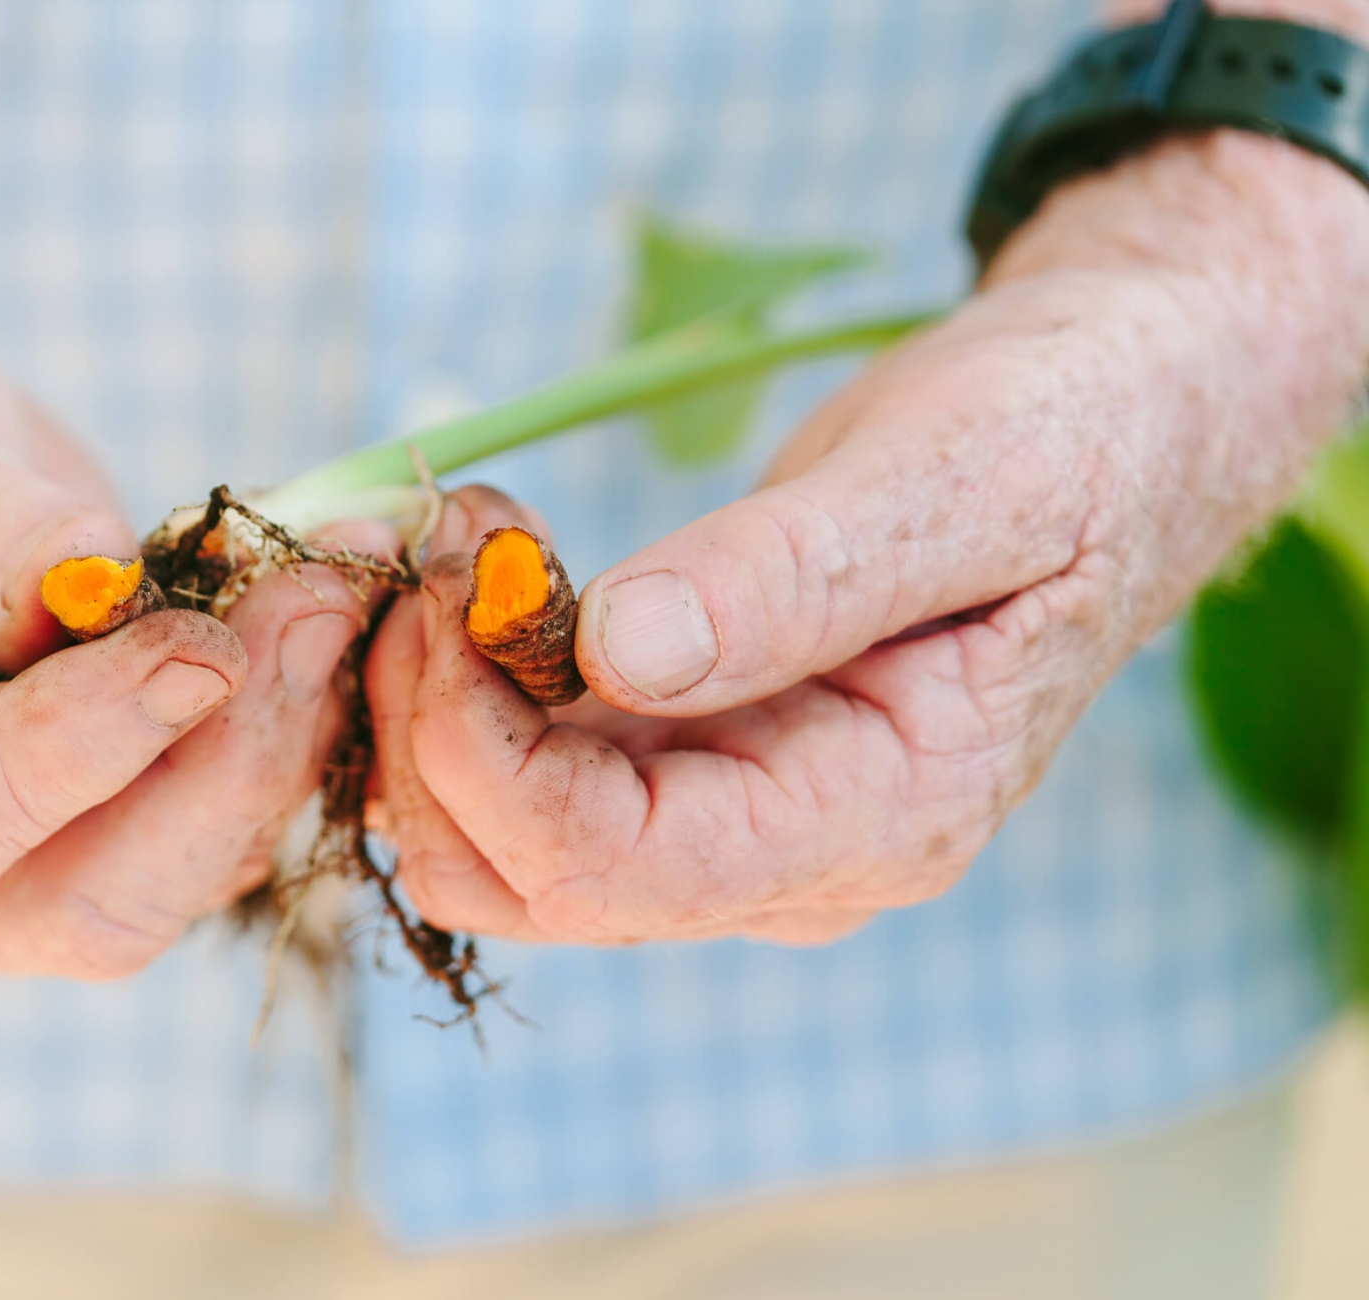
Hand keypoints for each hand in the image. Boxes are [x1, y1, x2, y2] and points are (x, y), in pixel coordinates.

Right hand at [0, 282, 368, 976]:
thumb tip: (107, 586)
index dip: (77, 749)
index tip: (201, 642)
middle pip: (80, 908)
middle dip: (222, 769)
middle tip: (316, 603)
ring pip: (167, 881)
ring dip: (272, 742)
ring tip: (330, 582)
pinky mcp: (75, 836)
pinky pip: (198, 830)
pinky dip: (271, 731)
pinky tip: (309, 612)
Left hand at [370, 135, 1368, 945]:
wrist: (1100, 427)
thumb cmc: (1063, 440)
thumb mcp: (958, 483)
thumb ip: (794, 578)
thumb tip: (614, 653)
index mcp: (879, 817)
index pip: (620, 867)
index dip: (487, 755)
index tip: (448, 594)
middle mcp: (793, 855)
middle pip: (530, 879)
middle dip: (432, 731)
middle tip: (433, 548)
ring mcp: (735, 815)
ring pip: (505, 840)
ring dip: (434, 702)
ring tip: (463, 534)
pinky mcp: (691, 755)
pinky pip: (530, 769)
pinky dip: (471, 678)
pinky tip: (491, 560)